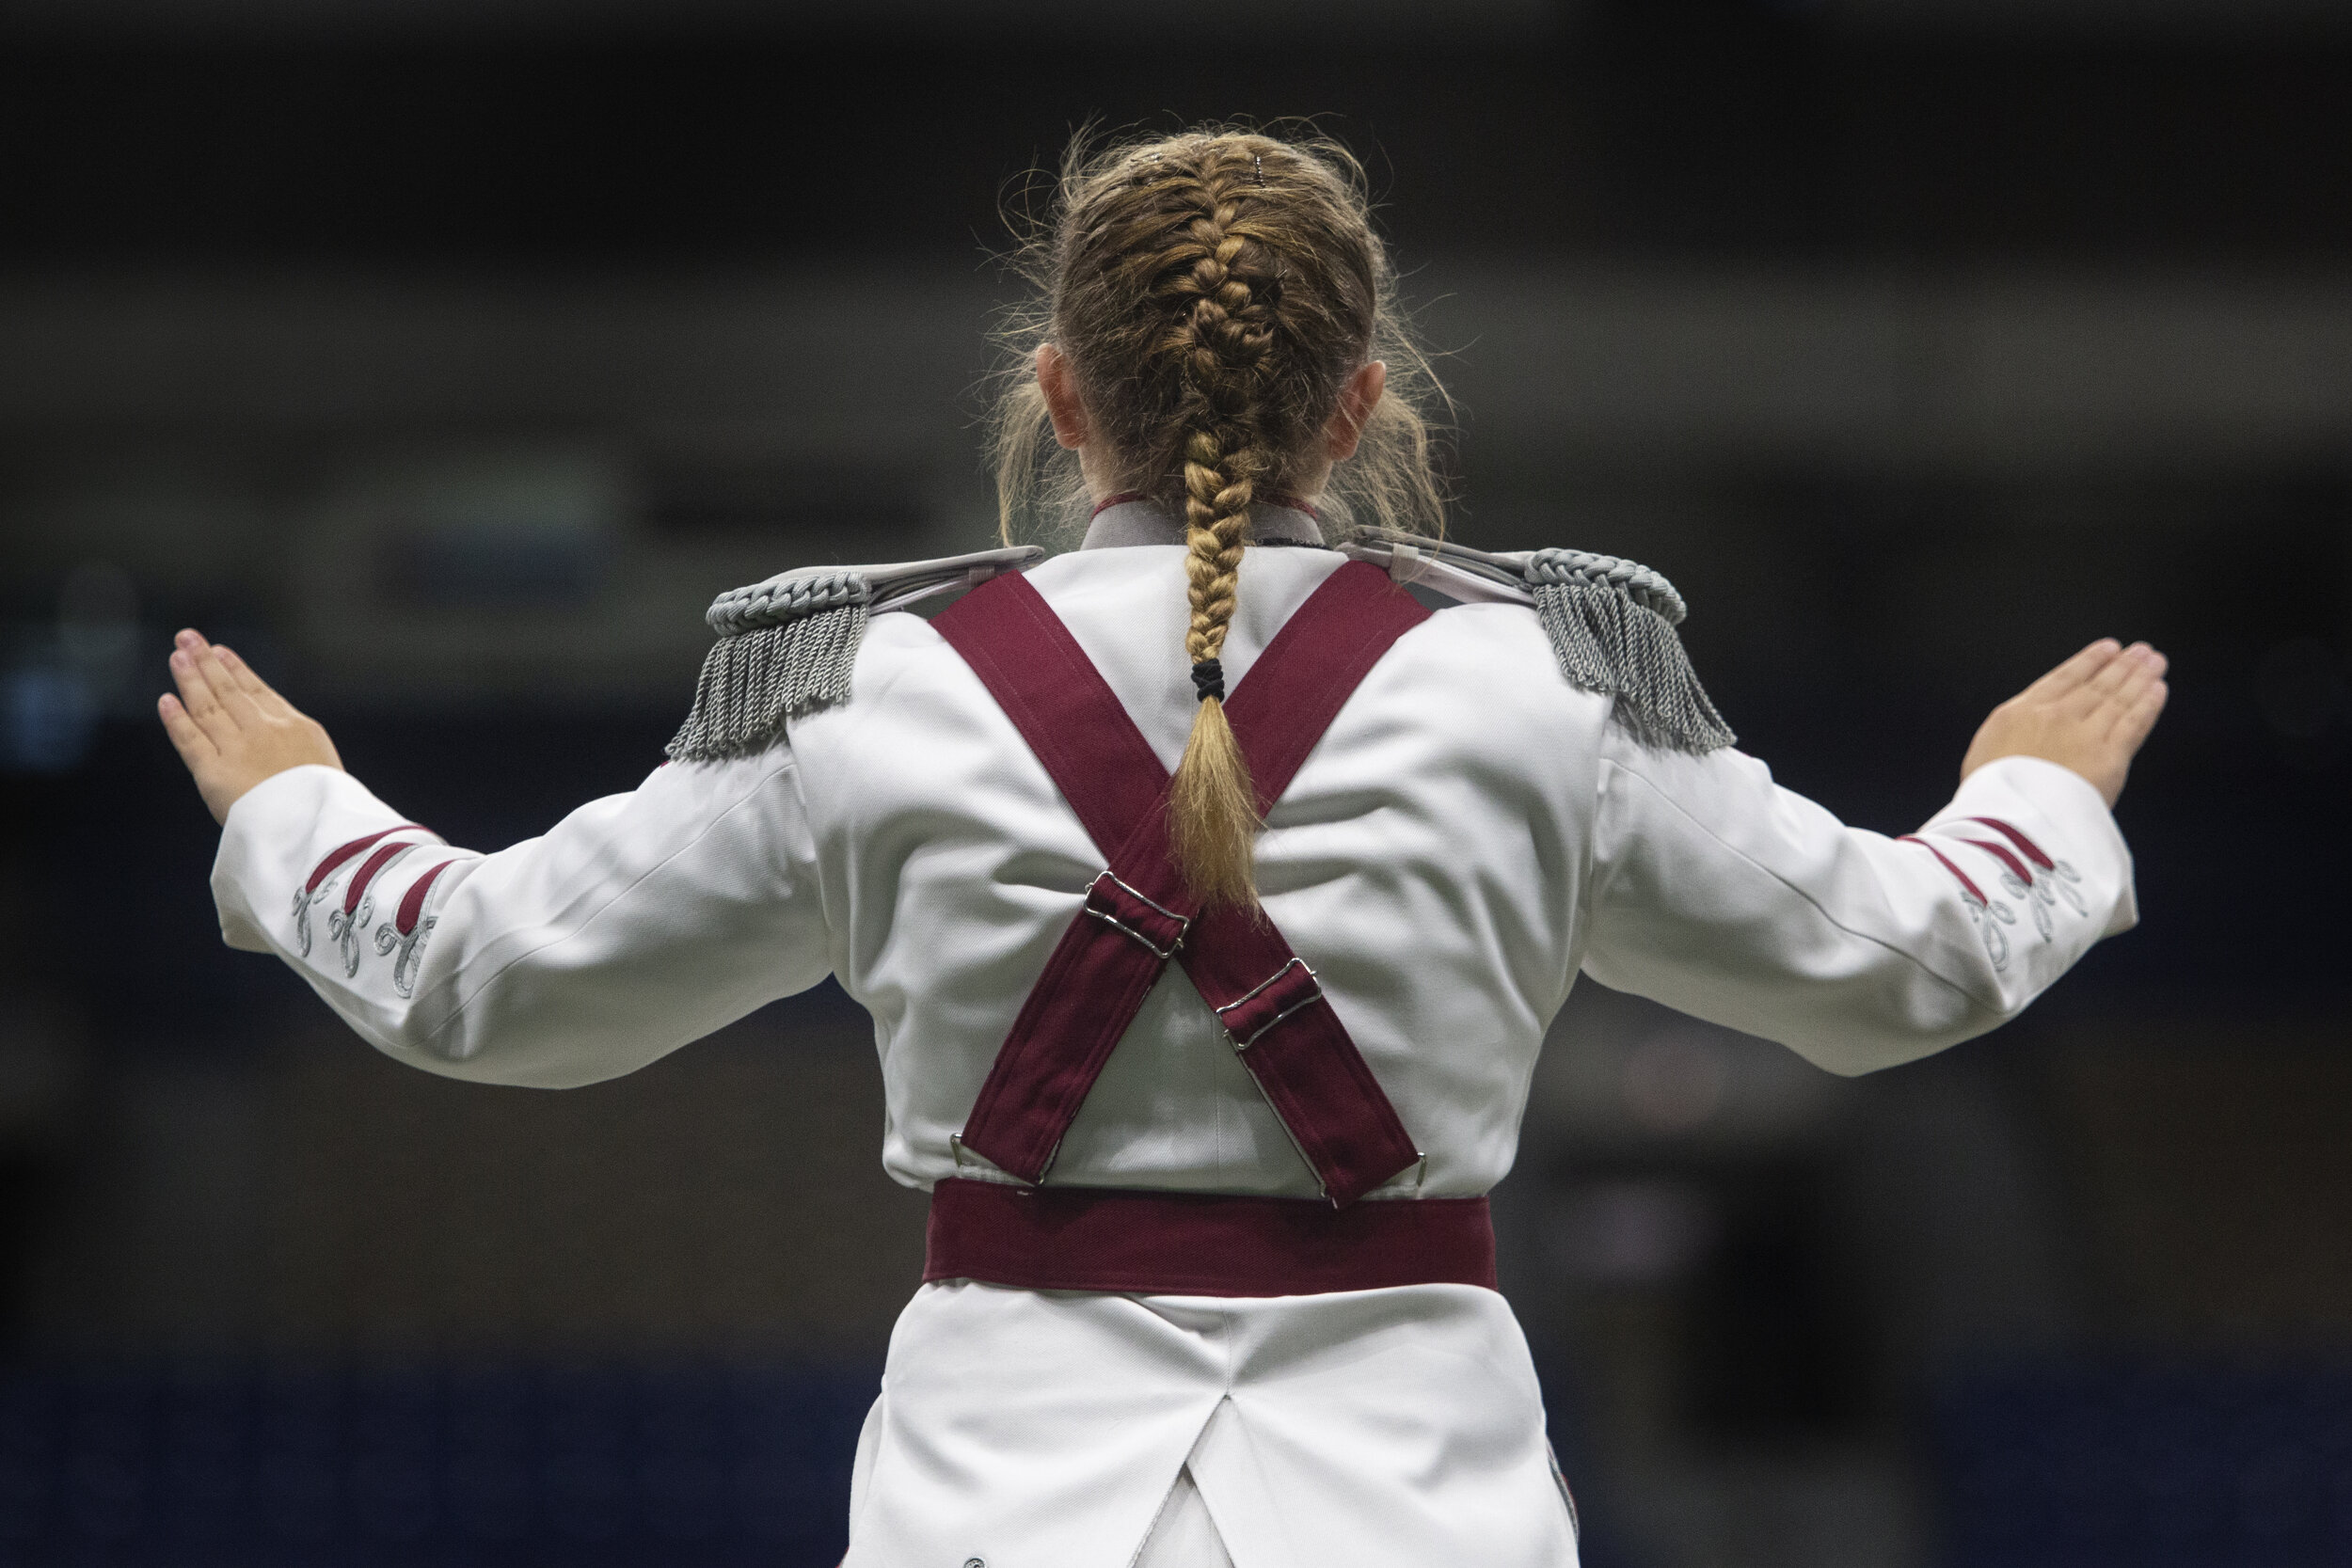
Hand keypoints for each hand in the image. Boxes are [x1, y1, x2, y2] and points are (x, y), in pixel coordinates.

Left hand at [158, 629, 342, 824]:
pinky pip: (190, 741)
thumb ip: (298, 745)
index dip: (236, 669)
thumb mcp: (325, 764)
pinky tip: (166, 700)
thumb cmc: (327, 806)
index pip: (258, 691)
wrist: (317, 829)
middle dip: (207, 662)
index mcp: (296, 728)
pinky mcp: (213, 773)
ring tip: (176, 656)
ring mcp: (237, 750)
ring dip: (189, 680)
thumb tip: (282, 731)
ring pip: (207, 708)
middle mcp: (264, 732)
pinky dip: (176, 720)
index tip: (220, 651)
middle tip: (188, 637)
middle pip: (228, 691)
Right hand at [1961, 638, 2168, 807]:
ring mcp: (2085, 736)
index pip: (2064, 677)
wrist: (2007, 822)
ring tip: (2156, 662)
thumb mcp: (1983, 753)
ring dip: (2141, 678)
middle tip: (2142, 651)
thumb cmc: (1989, 796)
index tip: (2109, 648)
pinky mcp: (2110, 758)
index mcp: (2021, 712)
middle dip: (2123, 665)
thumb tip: (2028, 722)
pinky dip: (2148, 705)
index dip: (2090, 661)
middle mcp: (2056, 717)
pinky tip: (2158, 690)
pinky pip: (2134, 724)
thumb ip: (2012, 732)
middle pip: (2098, 685)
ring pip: (2119, 700)